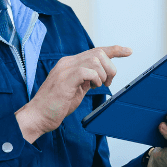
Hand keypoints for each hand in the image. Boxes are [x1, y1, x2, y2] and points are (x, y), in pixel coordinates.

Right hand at [16, 45, 131, 142]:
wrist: (37, 116)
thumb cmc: (56, 106)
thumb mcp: (76, 90)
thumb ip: (86, 80)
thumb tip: (100, 77)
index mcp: (70, 63)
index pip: (96, 50)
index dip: (114, 50)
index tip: (128, 51)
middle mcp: (67, 62)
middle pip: (99, 53)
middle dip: (110, 68)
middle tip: (107, 83)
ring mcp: (65, 69)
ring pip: (96, 60)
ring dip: (103, 75)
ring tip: (97, 87)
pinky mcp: (65, 79)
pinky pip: (88, 71)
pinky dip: (95, 79)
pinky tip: (90, 88)